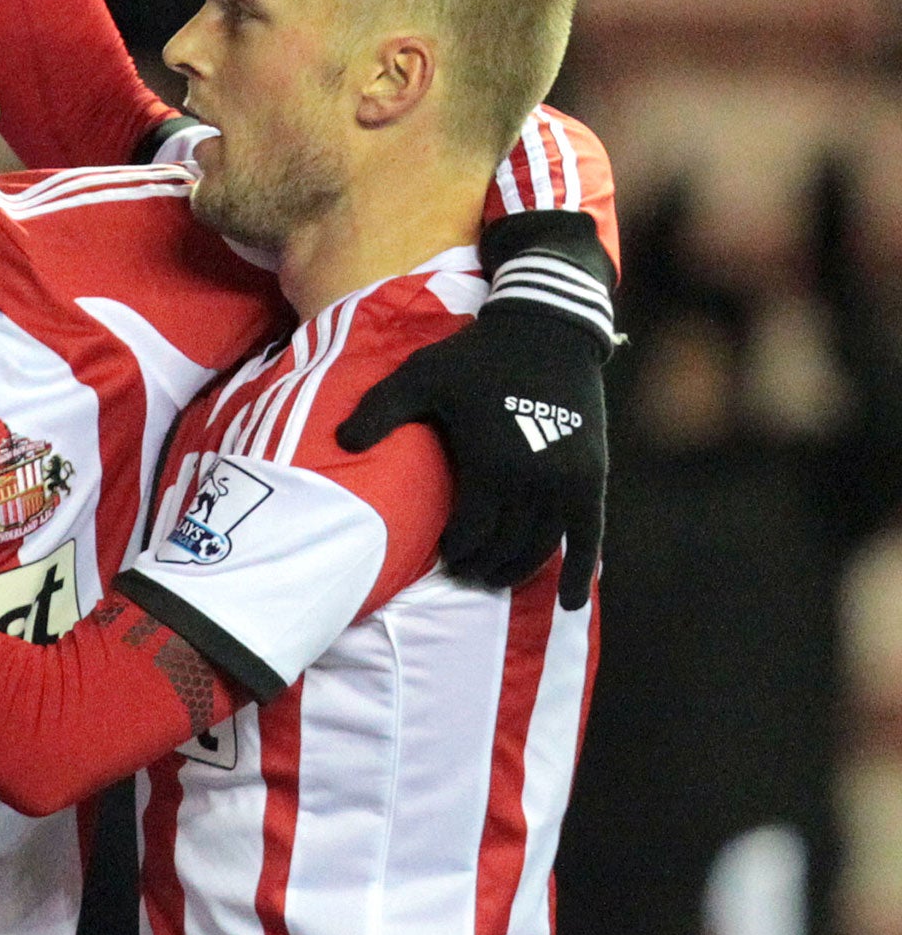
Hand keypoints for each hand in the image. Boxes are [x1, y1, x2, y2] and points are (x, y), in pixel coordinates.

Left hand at [337, 307, 607, 609]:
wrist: (547, 330)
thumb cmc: (476, 358)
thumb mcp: (419, 376)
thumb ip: (379, 410)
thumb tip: (341, 443)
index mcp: (492, 464)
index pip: (472, 534)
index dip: (457, 551)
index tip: (444, 555)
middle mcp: (535, 481)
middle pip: (505, 547)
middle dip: (482, 567)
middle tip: (463, 573)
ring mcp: (569, 482)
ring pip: (541, 548)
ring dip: (516, 571)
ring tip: (493, 577)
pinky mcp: (593, 477)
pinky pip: (589, 536)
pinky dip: (578, 572)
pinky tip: (567, 604)